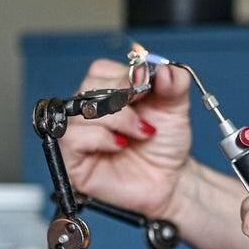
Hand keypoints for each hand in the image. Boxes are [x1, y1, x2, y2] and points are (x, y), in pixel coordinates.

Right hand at [56, 58, 193, 219]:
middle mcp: (89, 111)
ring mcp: (78, 134)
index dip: (124, 77)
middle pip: (88, 88)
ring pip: (80, 111)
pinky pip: (73, 137)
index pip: (100, 71)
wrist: (171, 181)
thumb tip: (163, 67)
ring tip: (140, 133)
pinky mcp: (72, 159)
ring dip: (117, 119)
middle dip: (122, 99)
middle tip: (145, 116)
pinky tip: (120, 145)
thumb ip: (174, 83)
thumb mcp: (176, 108)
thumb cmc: (166, 146)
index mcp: (108, 93)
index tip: (147, 90)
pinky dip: (101, 138)